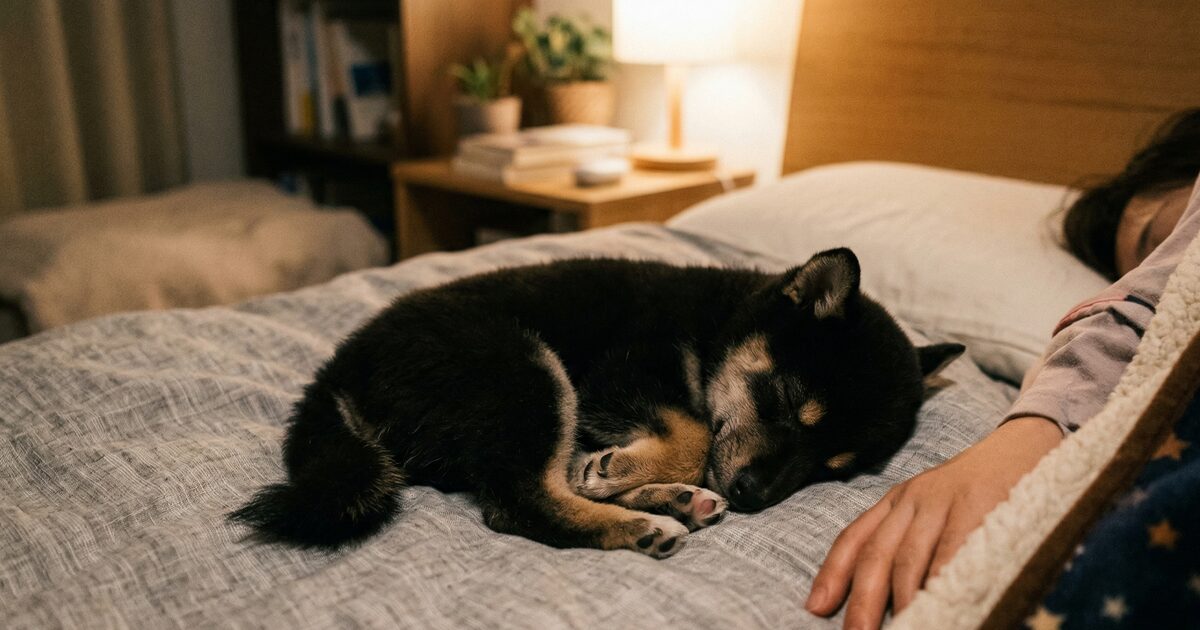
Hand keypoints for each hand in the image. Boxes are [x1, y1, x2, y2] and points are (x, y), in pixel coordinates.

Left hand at [805, 417, 1062, 628]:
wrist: (1025, 442)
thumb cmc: (978, 489)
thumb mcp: (932, 507)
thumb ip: (910, 543)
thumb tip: (895, 599)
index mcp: (897, 501)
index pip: (855, 538)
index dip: (832, 574)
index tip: (815, 607)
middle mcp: (912, 499)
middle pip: (876, 555)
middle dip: (862, 601)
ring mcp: (943, 502)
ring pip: (909, 558)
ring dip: (902, 602)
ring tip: (904, 628)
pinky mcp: (977, 505)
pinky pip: (952, 552)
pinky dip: (942, 584)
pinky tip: (940, 605)